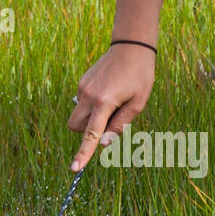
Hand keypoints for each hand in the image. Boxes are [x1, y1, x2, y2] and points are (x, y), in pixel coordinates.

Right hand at [68, 44, 155, 171]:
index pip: (90, 134)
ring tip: (112, 104)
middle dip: (85, 132)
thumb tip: (103, 144)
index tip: (74, 168)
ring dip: (89, 118)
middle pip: (75, 126)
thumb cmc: (140, 76)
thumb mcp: (138, 103)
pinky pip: (81, 102)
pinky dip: (91, 106)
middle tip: (107, 122)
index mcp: (104, 102)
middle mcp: (88, 95)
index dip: (83, 153)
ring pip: (77, 114)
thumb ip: (120, 125)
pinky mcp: (82, 82)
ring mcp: (82, 87)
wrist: (130, 47)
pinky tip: (108, 92)